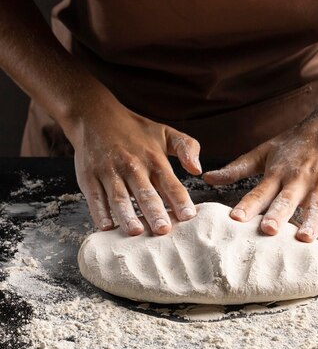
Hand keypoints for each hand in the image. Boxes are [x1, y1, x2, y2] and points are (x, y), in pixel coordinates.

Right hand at [69, 96, 201, 235]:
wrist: (94, 115)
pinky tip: (106, 227)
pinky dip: (99, 212)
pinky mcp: (89, 177)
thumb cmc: (135, 131)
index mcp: (153, 159)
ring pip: (119, 197)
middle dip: (154, 211)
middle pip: (145, 192)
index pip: (170, 183)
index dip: (179, 200)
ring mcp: (109, 172)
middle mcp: (132, 166)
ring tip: (135, 232)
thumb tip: (197, 169)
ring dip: (127, 215)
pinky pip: (95, 197)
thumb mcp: (165, 132)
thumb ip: (187, 147)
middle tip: (163, 230)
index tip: (188, 216)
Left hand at [203, 100, 317, 241]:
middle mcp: (298, 180)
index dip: (247, 205)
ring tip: (305, 239)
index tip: (235, 219)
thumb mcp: (264, 152)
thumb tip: (208, 178)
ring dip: (311, 222)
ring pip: (316, 207)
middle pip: (286, 201)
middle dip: (278, 215)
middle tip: (268, 230)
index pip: (259, 192)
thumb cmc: (294, 143)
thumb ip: (237, 168)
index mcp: (277, 173)